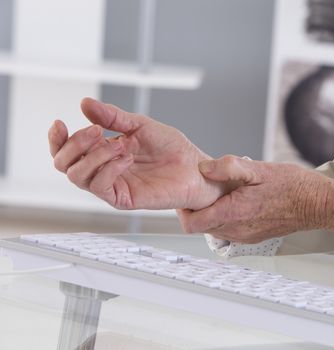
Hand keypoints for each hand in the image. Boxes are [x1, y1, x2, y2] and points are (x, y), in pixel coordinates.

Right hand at [48, 98, 225, 209]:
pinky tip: (126, 158)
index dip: (57, 138)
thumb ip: (112, 117)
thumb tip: (85, 103)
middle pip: (64, 164)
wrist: (196, 168)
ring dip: (94, 155)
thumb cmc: (172, 149)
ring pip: (77, 176)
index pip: (67, 150)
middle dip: (74, 144)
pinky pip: (100, 186)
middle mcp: (103, 169)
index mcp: (103, 151)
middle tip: (97, 132)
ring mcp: (112, 185)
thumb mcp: (140, 125)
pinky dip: (108, 168)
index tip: (60, 122)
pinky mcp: (123, 198)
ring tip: (120, 145)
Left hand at [178, 156, 333, 243]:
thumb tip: (204, 168)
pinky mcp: (253, 236)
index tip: (187, 193)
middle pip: (201, 226)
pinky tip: (238, 199)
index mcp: (234, 213)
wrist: (317, 204)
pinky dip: (226, 216)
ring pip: (214, 228)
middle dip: (197, 208)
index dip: (182, 209)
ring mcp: (245, 236)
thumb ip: (228, 167)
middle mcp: (237, 230)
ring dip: (213, 211)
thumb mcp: (259, 168)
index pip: (191, 224)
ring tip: (223, 192)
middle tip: (205, 187)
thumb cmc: (293, 186)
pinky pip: (230, 230)